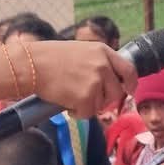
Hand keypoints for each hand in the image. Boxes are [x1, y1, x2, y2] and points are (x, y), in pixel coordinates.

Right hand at [19, 40, 135, 116]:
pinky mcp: (86, 97)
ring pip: (102, 104)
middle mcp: (103, 65)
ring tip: (71, 97)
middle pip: (117, 91)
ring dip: (89, 105)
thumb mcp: (81, 51)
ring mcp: (95, 81)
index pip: (129, 69)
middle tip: (89, 99)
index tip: (129, 90)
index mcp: (103, 51)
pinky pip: (88, 113)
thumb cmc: (50, 58)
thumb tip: (110, 80)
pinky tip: (66, 104)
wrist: (32, 65)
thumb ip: (98, 62)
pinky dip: (78, 113)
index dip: (131, 83)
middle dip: (105, 99)